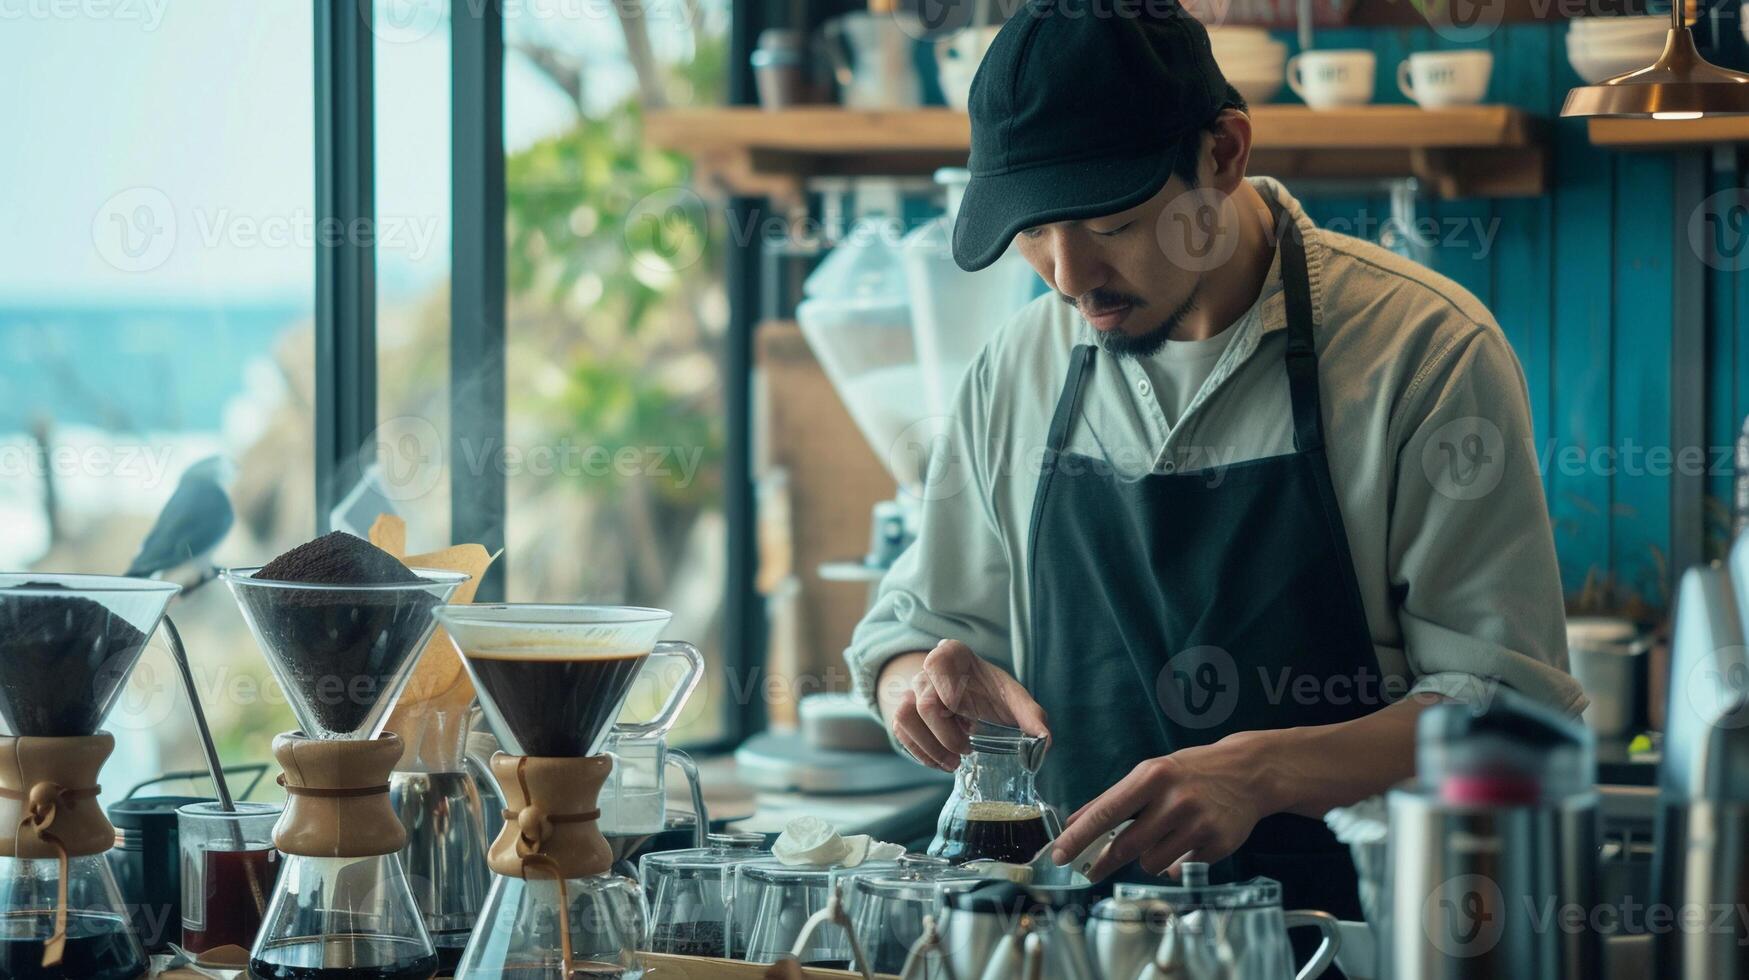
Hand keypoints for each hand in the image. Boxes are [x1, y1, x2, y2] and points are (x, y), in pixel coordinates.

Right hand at [883, 640, 1048, 771]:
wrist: (970, 698)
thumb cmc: (991, 693)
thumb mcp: (1013, 698)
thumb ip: (1031, 715)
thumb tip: (1045, 741)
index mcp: (952, 655)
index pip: (936, 661)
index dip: (948, 690)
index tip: (965, 715)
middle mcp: (927, 672)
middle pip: (924, 702)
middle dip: (946, 734)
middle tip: (966, 749)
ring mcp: (911, 692)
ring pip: (904, 717)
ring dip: (929, 746)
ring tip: (952, 763)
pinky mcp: (905, 715)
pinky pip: (901, 733)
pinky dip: (921, 754)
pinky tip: (942, 763)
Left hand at [1050, 732, 1275, 880]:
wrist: (1248, 772)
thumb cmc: (1190, 772)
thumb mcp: (1150, 773)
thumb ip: (1113, 800)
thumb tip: (1075, 823)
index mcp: (1152, 777)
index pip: (1106, 812)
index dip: (1079, 837)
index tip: (1059, 855)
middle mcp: (1175, 800)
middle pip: (1126, 846)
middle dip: (1106, 859)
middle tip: (1092, 869)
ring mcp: (1199, 824)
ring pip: (1151, 863)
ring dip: (1148, 857)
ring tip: (1164, 835)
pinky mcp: (1217, 845)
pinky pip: (1179, 868)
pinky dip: (1177, 859)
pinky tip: (1191, 838)